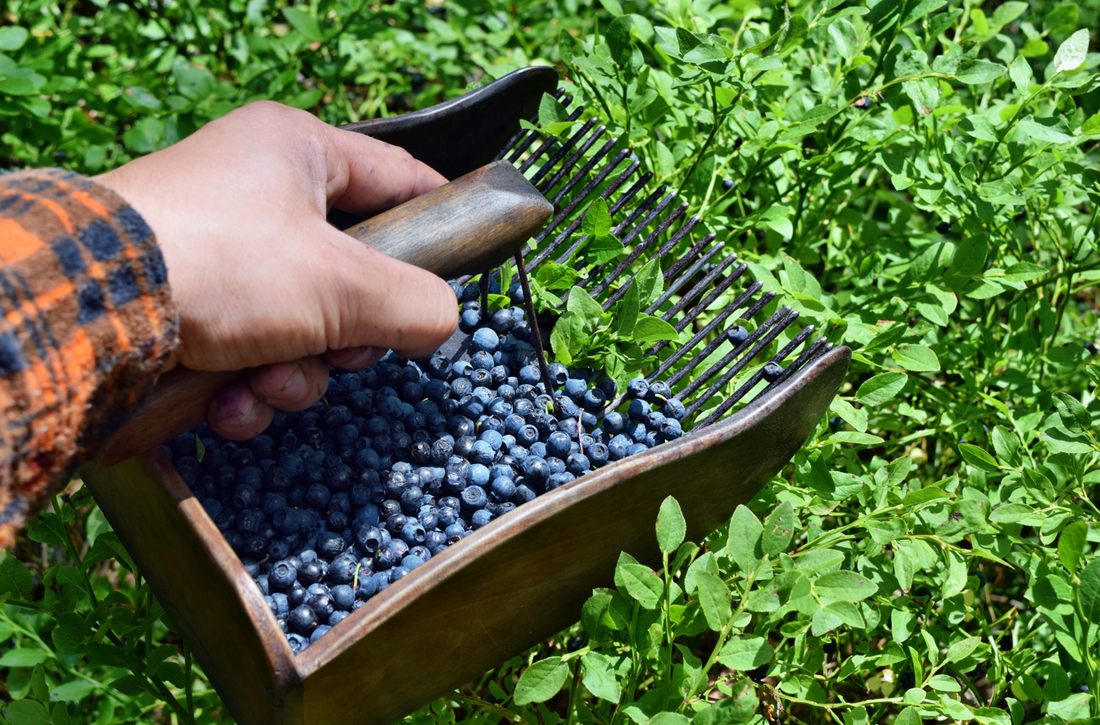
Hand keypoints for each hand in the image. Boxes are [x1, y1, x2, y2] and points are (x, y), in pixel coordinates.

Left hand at [96, 101, 457, 439]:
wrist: (90, 314)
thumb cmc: (221, 265)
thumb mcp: (342, 283)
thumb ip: (416, 302)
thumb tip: (443, 322)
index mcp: (296, 154)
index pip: (397, 175)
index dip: (438, 215)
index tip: (468, 256)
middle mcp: (256, 197)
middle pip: (352, 273)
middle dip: (350, 334)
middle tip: (345, 347)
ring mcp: (220, 254)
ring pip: (304, 327)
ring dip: (298, 373)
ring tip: (268, 381)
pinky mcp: (189, 308)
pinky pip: (251, 354)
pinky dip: (249, 389)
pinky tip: (230, 401)